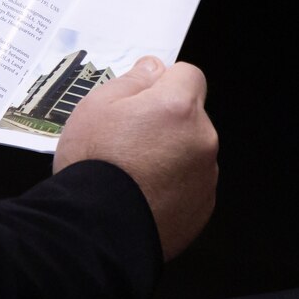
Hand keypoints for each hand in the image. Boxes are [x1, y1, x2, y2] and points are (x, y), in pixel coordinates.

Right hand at [53, 58, 218, 259]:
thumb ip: (132, 80)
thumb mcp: (96, 106)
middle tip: (129, 140)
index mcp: (178, 107)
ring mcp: (205, 176)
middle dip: (167, 121)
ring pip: (192, 151)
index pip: (189, 75)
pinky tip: (143, 194)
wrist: (95, 230)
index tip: (143, 99)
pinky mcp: (203, 207)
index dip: (164, 82)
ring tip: (133, 173)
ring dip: (172, 154)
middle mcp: (202, 138)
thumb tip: (153, 68)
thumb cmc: (93, 164)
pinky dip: (173, 185)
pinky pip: (191, 184)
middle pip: (191, 115)